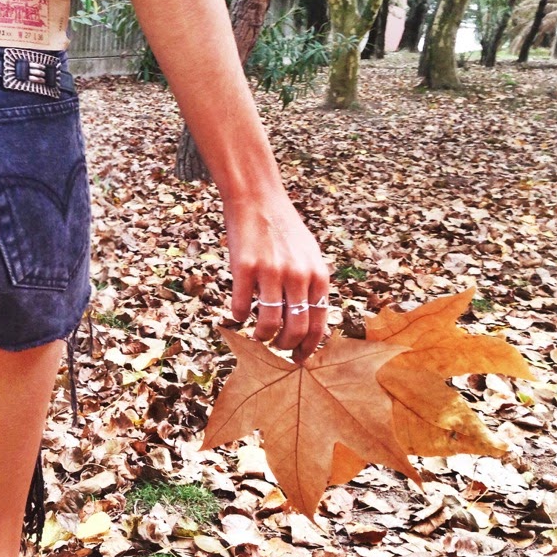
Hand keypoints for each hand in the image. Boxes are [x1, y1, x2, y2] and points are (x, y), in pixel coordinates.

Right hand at [223, 193, 329, 362]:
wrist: (257, 199)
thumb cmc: (283, 230)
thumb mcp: (309, 256)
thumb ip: (312, 285)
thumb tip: (309, 323)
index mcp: (317, 275)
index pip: (318, 324)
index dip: (307, 348)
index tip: (297, 358)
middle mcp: (298, 275)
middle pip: (296, 329)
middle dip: (284, 346)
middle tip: (275, 347)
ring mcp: (271, 271)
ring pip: (269, 323)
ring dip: (262, 336)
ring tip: (257, 335)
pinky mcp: (244, 267)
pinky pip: (241, 306)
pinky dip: (238, 316)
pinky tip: (237, 313)